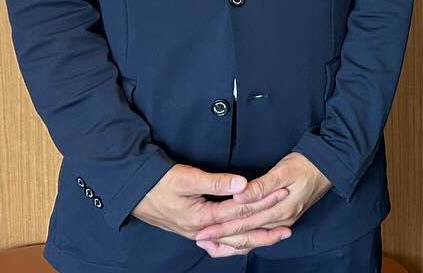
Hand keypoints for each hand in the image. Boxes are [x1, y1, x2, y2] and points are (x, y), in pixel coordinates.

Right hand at [131, 164, 288, 241]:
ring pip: (230, 241)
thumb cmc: (160, 183)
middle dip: (264, 232)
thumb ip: (217, 182)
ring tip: (274, 238)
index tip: (282, 194)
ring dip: (253, 239)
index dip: (262, 202)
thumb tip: (243, 184)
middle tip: (287, 230)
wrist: (135, 192)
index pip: (239, 211)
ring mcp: (197, 233)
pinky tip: (246, 243)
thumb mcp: (187, 178)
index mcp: (201, 218)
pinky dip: (235, 244)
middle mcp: (201, 231)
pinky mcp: (195, 230)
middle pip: (238, 233)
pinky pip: (219, 243)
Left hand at [193, 152, 330, 256]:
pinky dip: (246, 240)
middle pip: (247, 234)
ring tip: (211, 244)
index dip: (222, 227)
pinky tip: (234, 241)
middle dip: (222, 238)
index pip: (245, 221)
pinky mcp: (285, 218)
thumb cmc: (307, 164)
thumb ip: (262, 186)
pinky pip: (262, 235)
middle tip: (200, 239)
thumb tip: (239, 197)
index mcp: (281, 209)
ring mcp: (285, 221)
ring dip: (231, 242)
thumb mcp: (284, 170)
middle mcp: (282, 220)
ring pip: (254, 238)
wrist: (331, 165)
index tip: (203, 230)